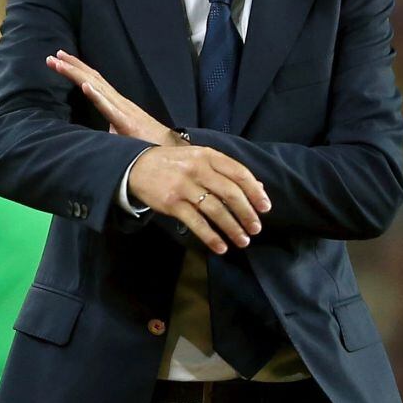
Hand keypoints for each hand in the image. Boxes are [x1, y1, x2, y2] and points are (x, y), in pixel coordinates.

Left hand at [47, 50, 176, 143]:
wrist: (171, 152)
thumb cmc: (148, 144)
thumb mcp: (122, 135)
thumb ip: (111, 129)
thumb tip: (100, 130)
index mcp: (117, 104)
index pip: (94, 82)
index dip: (77, 70)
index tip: (60, 61)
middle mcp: (119, 102)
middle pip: (93, 79)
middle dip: (72, 66)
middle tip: (53, 56)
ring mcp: (123, 111)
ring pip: (97, 87)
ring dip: (77, 74)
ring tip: (60, 63)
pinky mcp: (127, 123)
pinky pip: (109, 108)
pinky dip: (96, 95)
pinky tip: (85, 86)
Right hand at [128, 145, 270, 253]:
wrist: (137, 166)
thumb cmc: (174, 164)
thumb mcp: (200, 158)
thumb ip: (226, 171)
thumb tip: (258, 188)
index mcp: (208, 155)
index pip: (239, 173)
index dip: (255, 192)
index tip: (265, 208)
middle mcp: (197, 169)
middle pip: (231, 193)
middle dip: (247, 214)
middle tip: (256, 228)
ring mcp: (184, 186)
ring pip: (216, 210)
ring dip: (232, 228)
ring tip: (242, 241)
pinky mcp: (172, 203)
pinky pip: (196, 223)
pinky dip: (211, 237)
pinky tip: (221, 247)